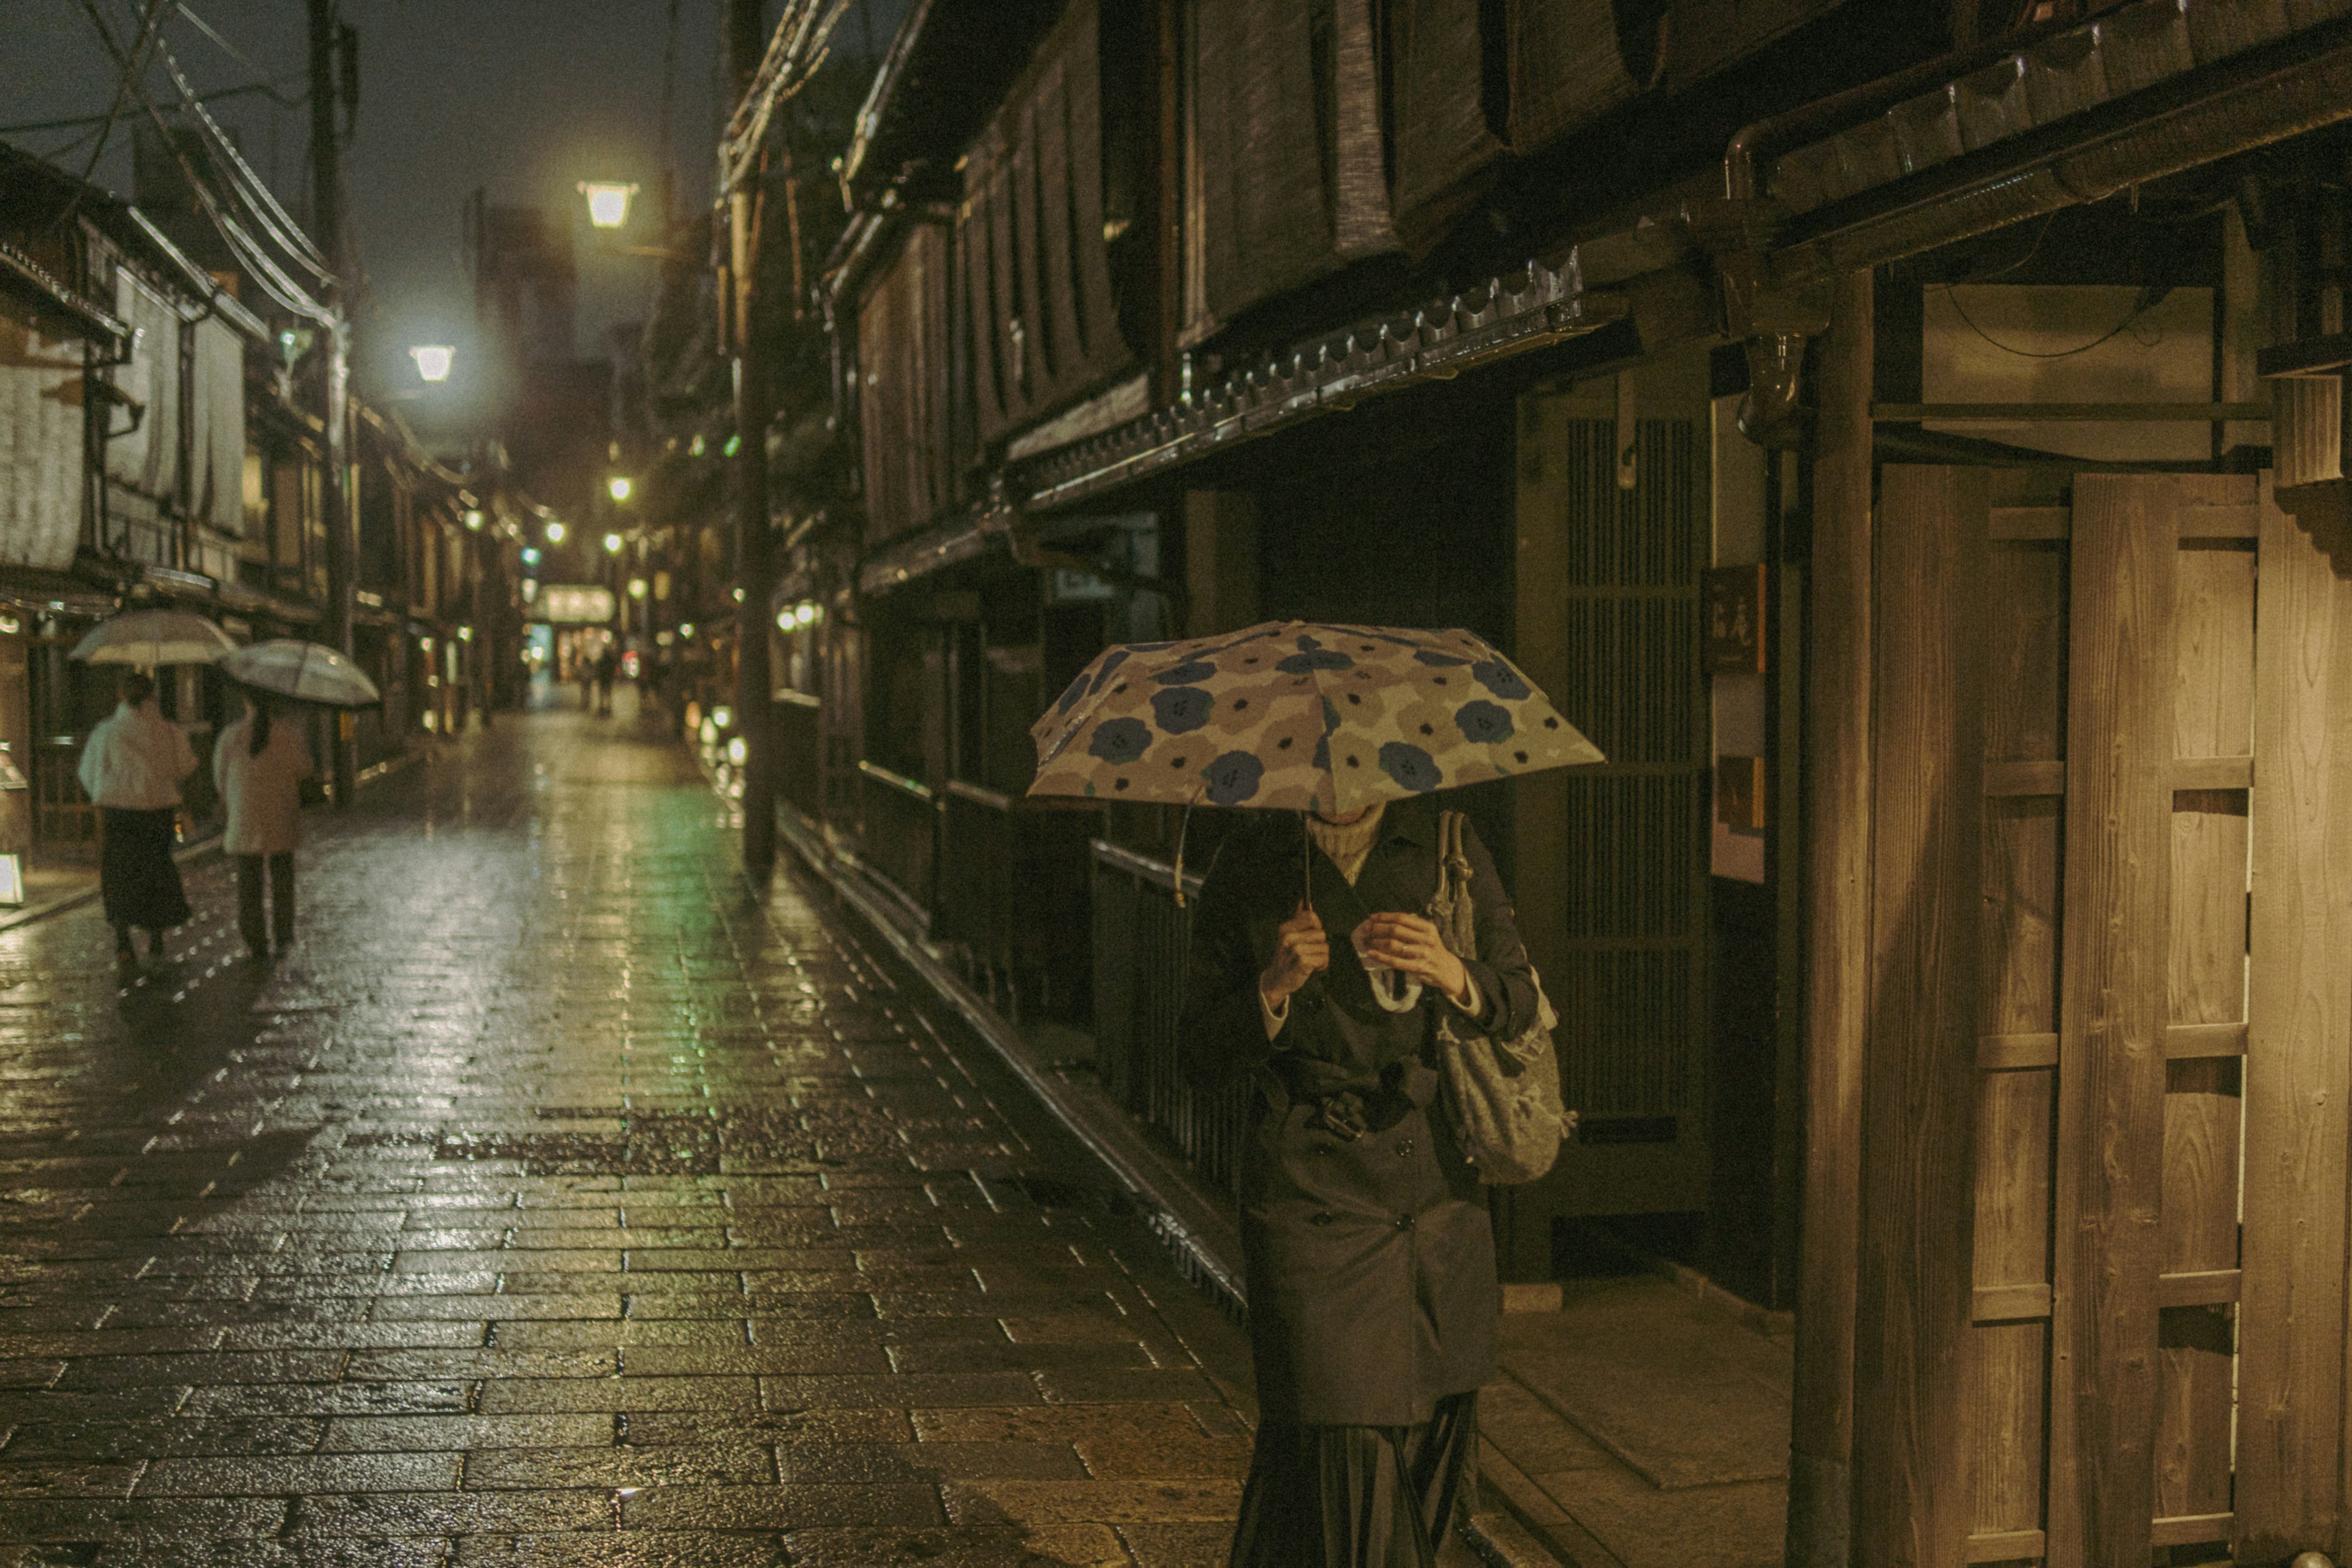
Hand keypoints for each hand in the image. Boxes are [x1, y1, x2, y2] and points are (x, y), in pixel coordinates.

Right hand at [1260, 902, 1329, 1005]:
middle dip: (1319, 944)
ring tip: (1310, 960)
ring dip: (1321, 956)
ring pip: (1325, 947)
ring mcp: (1295, 950)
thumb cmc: (1286, 957)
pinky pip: (1324, 958)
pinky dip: (1321, 965)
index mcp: (1285, 928)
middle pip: (1321, 933)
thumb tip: (1305, 901)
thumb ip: (1298, 919)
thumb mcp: (1289, 936)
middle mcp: (1289, 938)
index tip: (1311, 936)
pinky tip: (1312, 968)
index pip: (1311, 917)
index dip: (1316, 926)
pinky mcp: (1303, 962)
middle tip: (1309, 952)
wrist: (1277, 980)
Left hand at [1355, 913, 1471, 1006]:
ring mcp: (1422, 953)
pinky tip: (1371, 954)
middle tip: (1366, 929)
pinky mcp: (1418, 967)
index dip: (1385, 917)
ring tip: (1367, 941)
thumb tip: (1385, 920)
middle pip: (1396, 930)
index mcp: (1427, 927)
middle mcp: (1426, 939)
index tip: (1372, 917)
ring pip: (1394, 945)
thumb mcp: (1428, 933)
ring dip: (1377, 942)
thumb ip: (1412, 926)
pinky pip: (1395, 961)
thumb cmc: (1432, 949)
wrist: (1446, 969)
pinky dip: (1381, 957)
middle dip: (1378, 928)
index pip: (1402, 918)